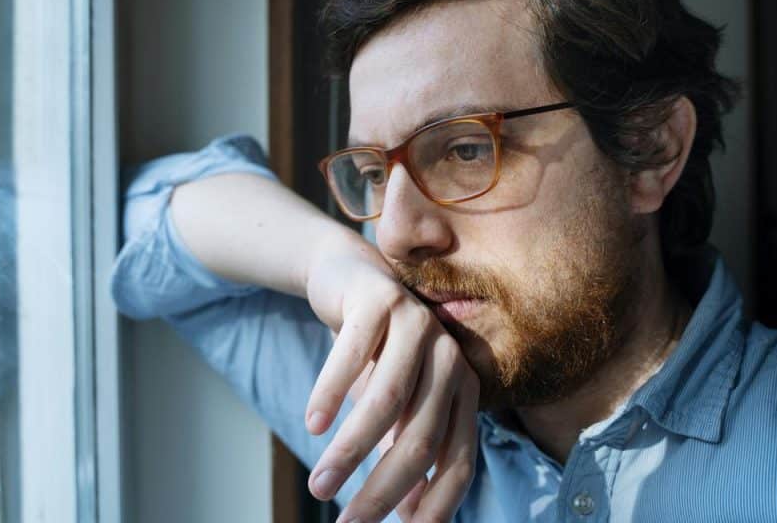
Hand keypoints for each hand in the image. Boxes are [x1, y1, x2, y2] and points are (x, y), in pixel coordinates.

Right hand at [303, 236, 478, 522]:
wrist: (350, 278)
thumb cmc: (375, 354)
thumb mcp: (391, 406)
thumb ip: (401, 450)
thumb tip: (405, 517)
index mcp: (463, 390)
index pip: (460, 460)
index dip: (436, 503)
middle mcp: (450, 358)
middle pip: (421, 437)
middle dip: (382, 489)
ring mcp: (418, 325)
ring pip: (387, 400)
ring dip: (350, 449)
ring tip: (319, 483)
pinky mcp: (381, 300)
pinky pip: (353, 355)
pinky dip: (331, 393)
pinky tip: (313, 424)